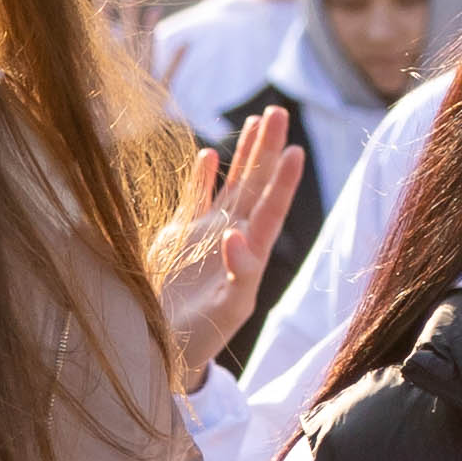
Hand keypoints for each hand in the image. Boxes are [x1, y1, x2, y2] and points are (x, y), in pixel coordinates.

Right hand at [151, 110, 304, 392]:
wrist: (164, 348)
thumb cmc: (202, 336)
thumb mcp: (228, 309)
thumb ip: (237, 271)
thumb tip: (236, 235)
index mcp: (249, 254)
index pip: (271, 210)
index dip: (283, 182)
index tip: (296, 151)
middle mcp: (233, 237)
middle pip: (256, 186)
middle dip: (268, 150)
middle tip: (280, 112)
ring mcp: (206, 234)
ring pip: (232, 185)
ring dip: (245, 155)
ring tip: (259, 120)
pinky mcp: (178, 237)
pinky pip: (194, 199)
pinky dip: (202, 178)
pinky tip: (209, 154)